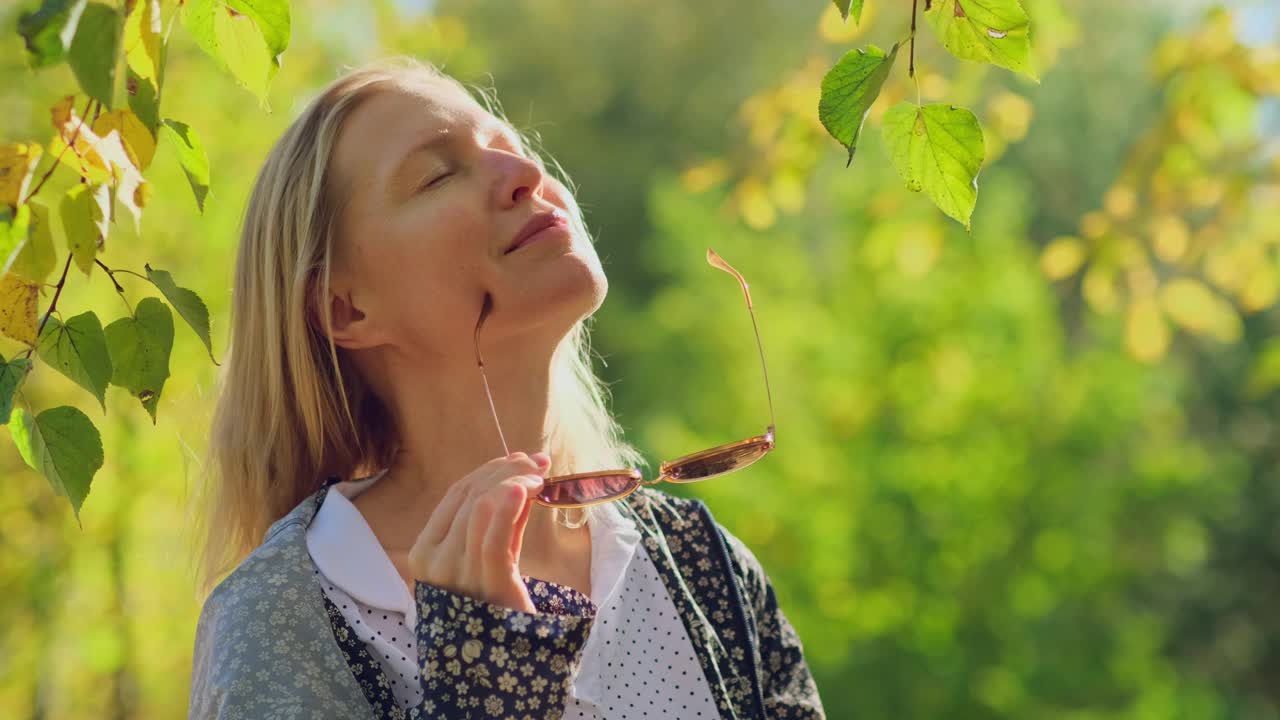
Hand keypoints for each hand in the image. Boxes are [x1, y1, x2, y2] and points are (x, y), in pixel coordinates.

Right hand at [407, 451, 549, 612]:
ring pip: (482, 509)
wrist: (508, 658)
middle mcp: (433, 562)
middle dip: (507, 471)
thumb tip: (519, 470)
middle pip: (471, 497)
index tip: (520, 457)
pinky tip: (527, 489)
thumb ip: (503, 516)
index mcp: (425, 551)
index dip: (490, 469)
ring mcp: (456, 576)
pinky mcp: (486, 586)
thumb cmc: (497, 603)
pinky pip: (494, 539)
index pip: (456, 494)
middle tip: (538, 462)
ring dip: (514, 483)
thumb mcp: (495, 553)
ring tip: (540, 476)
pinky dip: (510, 507)